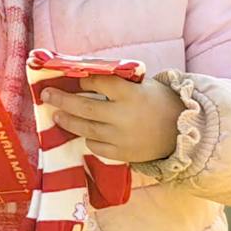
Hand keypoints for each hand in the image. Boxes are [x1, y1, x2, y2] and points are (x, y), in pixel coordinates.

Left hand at [42, 74, 181, 163]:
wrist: (184, 132)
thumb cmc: (160, 103)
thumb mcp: (144, 86)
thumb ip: (119, 83)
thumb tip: (86, 75)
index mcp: (131, 94)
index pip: (99, 82)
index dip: (84, 79)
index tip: (74, 78)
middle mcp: (124, 116)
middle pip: (84, 107)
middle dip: (62, 100)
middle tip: (46, 95)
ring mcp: (122, 137)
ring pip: (86, 128)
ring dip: (68, 121)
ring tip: (56, 115)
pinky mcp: (123, 154)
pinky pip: (97, 147)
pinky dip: (88, 139)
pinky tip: (83, 133)